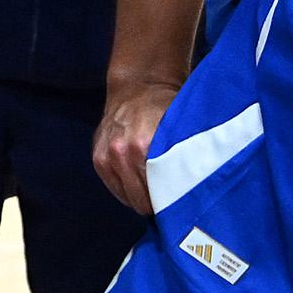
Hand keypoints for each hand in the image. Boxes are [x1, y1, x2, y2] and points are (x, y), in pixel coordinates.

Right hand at [91, 76, 181, 214]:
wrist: (138, 88)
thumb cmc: (166, 109)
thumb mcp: (180, 131)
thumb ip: (184, 160)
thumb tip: (195, 195)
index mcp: (145, 146)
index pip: (162, 194)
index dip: (174, 203)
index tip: (183, 205)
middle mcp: (122, 152)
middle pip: (143, 201)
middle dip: (158, 203)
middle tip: (172, 200)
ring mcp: (107, 156)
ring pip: (129, 198)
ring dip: (142, 197)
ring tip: (157, 190)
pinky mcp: (98, 159)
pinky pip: (116, 190)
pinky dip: (129, 191)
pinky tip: (141, 182)